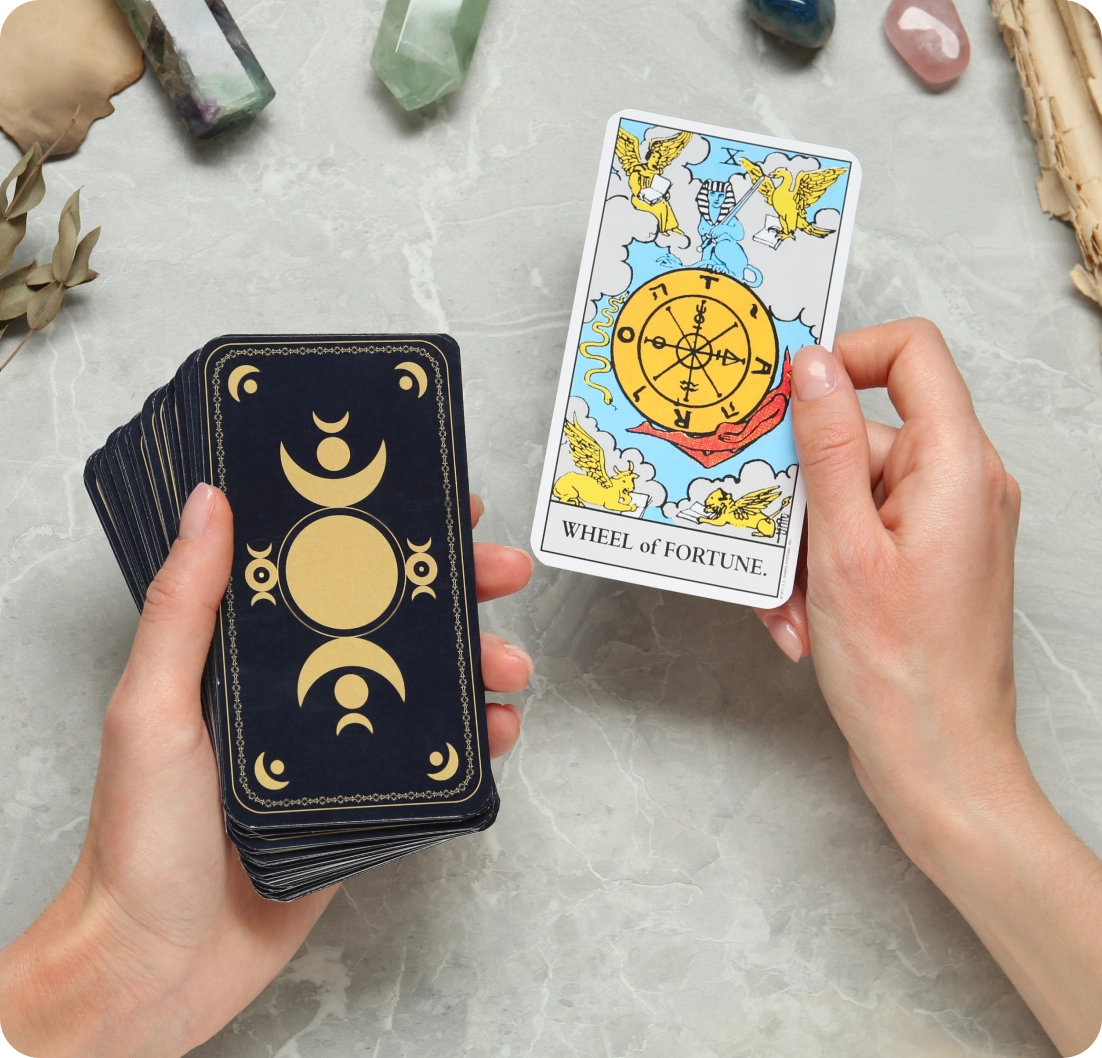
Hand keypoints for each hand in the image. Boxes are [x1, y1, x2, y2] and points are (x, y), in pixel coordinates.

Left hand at [0, 485, 533, 1057]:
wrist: (161, 959)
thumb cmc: (140, 836)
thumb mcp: (152, 706)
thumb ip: (184, 605)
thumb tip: (208, 502)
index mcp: (252, 650)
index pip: (329, 567)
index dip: (387, 530)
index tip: (440, 503)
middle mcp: (304, 683)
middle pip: (396, 617)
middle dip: (459, 589)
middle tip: (504, 572)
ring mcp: (342, 739)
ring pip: (429, 682)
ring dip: (482, 664)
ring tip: (511, 665)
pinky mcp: (370, 796)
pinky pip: (435, 755)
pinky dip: (478, 738)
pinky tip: (500, 730)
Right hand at [754, 319, 1101, 1056]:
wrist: (939, 764)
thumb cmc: (902, 672)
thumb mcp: (844, 547)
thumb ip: (830, 445)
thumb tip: (814, 366)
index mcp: (958, 465)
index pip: (910, 353)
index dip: (844, 357)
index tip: (787, 398)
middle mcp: (961, 484)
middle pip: (862, 436)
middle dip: (801, 491)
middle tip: (769, 538)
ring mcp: (942, 524)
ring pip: (847, 496)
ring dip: (802, 547)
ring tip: (791, 606)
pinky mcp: (922, 560)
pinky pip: (856, 536)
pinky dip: (820, 571)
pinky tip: (802, 621)